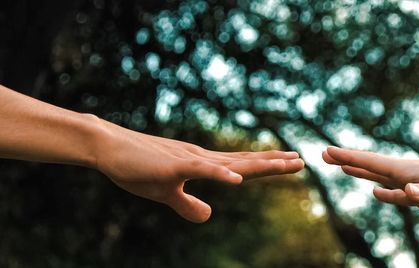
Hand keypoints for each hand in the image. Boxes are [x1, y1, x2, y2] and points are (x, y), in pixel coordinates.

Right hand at [95, 120, 303, 222]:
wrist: (109, 148)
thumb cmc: (136, 168)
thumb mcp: (166, 194)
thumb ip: (188, 205)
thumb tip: (208, 217)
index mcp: (203, 165)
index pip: (241, 166)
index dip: (266, 165)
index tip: (289, 163)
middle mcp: (203, 159)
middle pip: (244, 162)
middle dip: (273, 163)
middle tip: (301, 161)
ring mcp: (190, 161)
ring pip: (231, 164)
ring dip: (258, 165)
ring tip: (285, 163)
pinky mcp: (174, 167)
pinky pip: (201, 171)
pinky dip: (220, 176)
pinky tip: (238, 180)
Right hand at [323, 146, 418, 211]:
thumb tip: (406, 193)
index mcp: (405, 172)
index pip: (370, 163)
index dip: (347, 157)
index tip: (326, 150)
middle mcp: (405, 172)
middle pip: (369, 165)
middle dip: (347, 160)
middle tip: (324, 155)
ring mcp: (412, 179)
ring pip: (379, 174)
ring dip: (360, 170)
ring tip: (344, 166)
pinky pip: (393, 185)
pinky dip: (379, 184)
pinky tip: (377, 189)